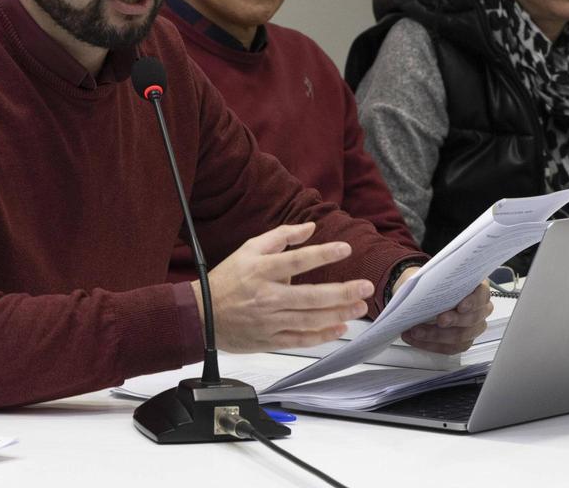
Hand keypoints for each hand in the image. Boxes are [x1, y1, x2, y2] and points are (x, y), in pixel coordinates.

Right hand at [197, 221, 373, 352]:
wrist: (202, 315)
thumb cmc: (228, 279)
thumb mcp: (249, 249)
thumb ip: (281, 237)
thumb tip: (310, 228)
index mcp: (261, 271)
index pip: (296, 261)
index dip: (323, 254)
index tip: (345, 249)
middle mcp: (266, 297)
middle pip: (310, 296)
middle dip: (342, 292)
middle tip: (365, 286)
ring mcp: (269, 321)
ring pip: (310, 320)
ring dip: (338, 313)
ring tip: (359, 306)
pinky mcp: (270, 339)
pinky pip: (301, 340)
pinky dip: (322, 336)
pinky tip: (339, 328)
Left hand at [398, 274, 492, 354]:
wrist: (425, 291)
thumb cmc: (433, 282)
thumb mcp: (431, 275)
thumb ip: (432, 279)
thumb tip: (423, 286)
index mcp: (476, 288)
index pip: (482, 294)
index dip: (473, 301)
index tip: (460, 306)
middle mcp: (479, 309)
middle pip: (473, 319)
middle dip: (454, 321)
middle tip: (439, 320)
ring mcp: (473, 327)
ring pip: (461, 337)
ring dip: (437, 336)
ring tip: (417, 331)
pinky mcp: (462, 341)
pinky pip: (451, 348)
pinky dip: (432, 344)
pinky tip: (417, 339)